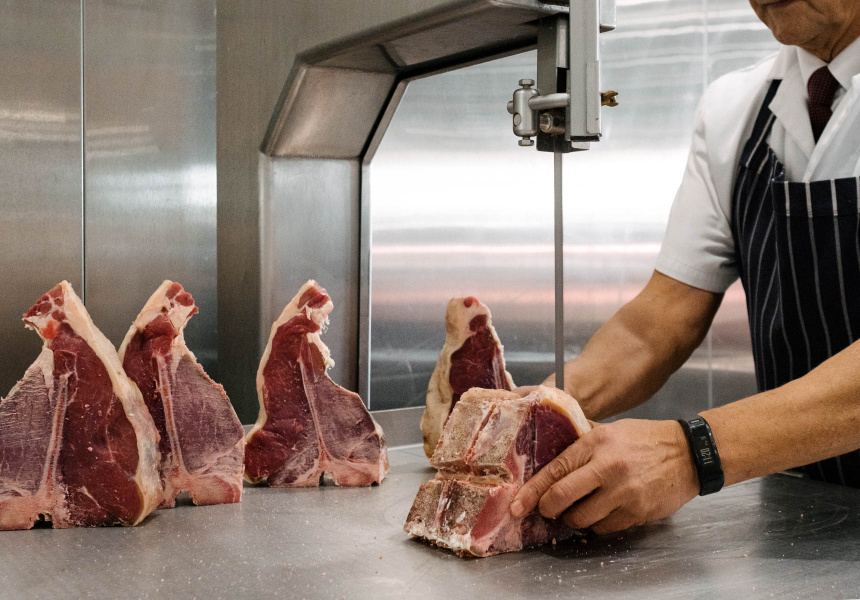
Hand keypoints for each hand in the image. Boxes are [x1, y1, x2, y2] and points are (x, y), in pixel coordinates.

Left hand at [509, 419, 698, 533]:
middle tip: (546, 510)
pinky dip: (597, 525)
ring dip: (573, 519)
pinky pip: (604, 528)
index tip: (519, 505)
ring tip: (576, 510)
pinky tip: (601, 512)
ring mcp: (623, 493)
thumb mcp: (611, 430)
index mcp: (596, 444)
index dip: (532, 491)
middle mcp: (607, 468)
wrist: (689, 454)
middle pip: (562, 498)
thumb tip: (550, 448)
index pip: (554, 471)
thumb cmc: (646, 439)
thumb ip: (582, 441)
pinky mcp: (637, 513)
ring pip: (581, 519)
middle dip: (547, 509)